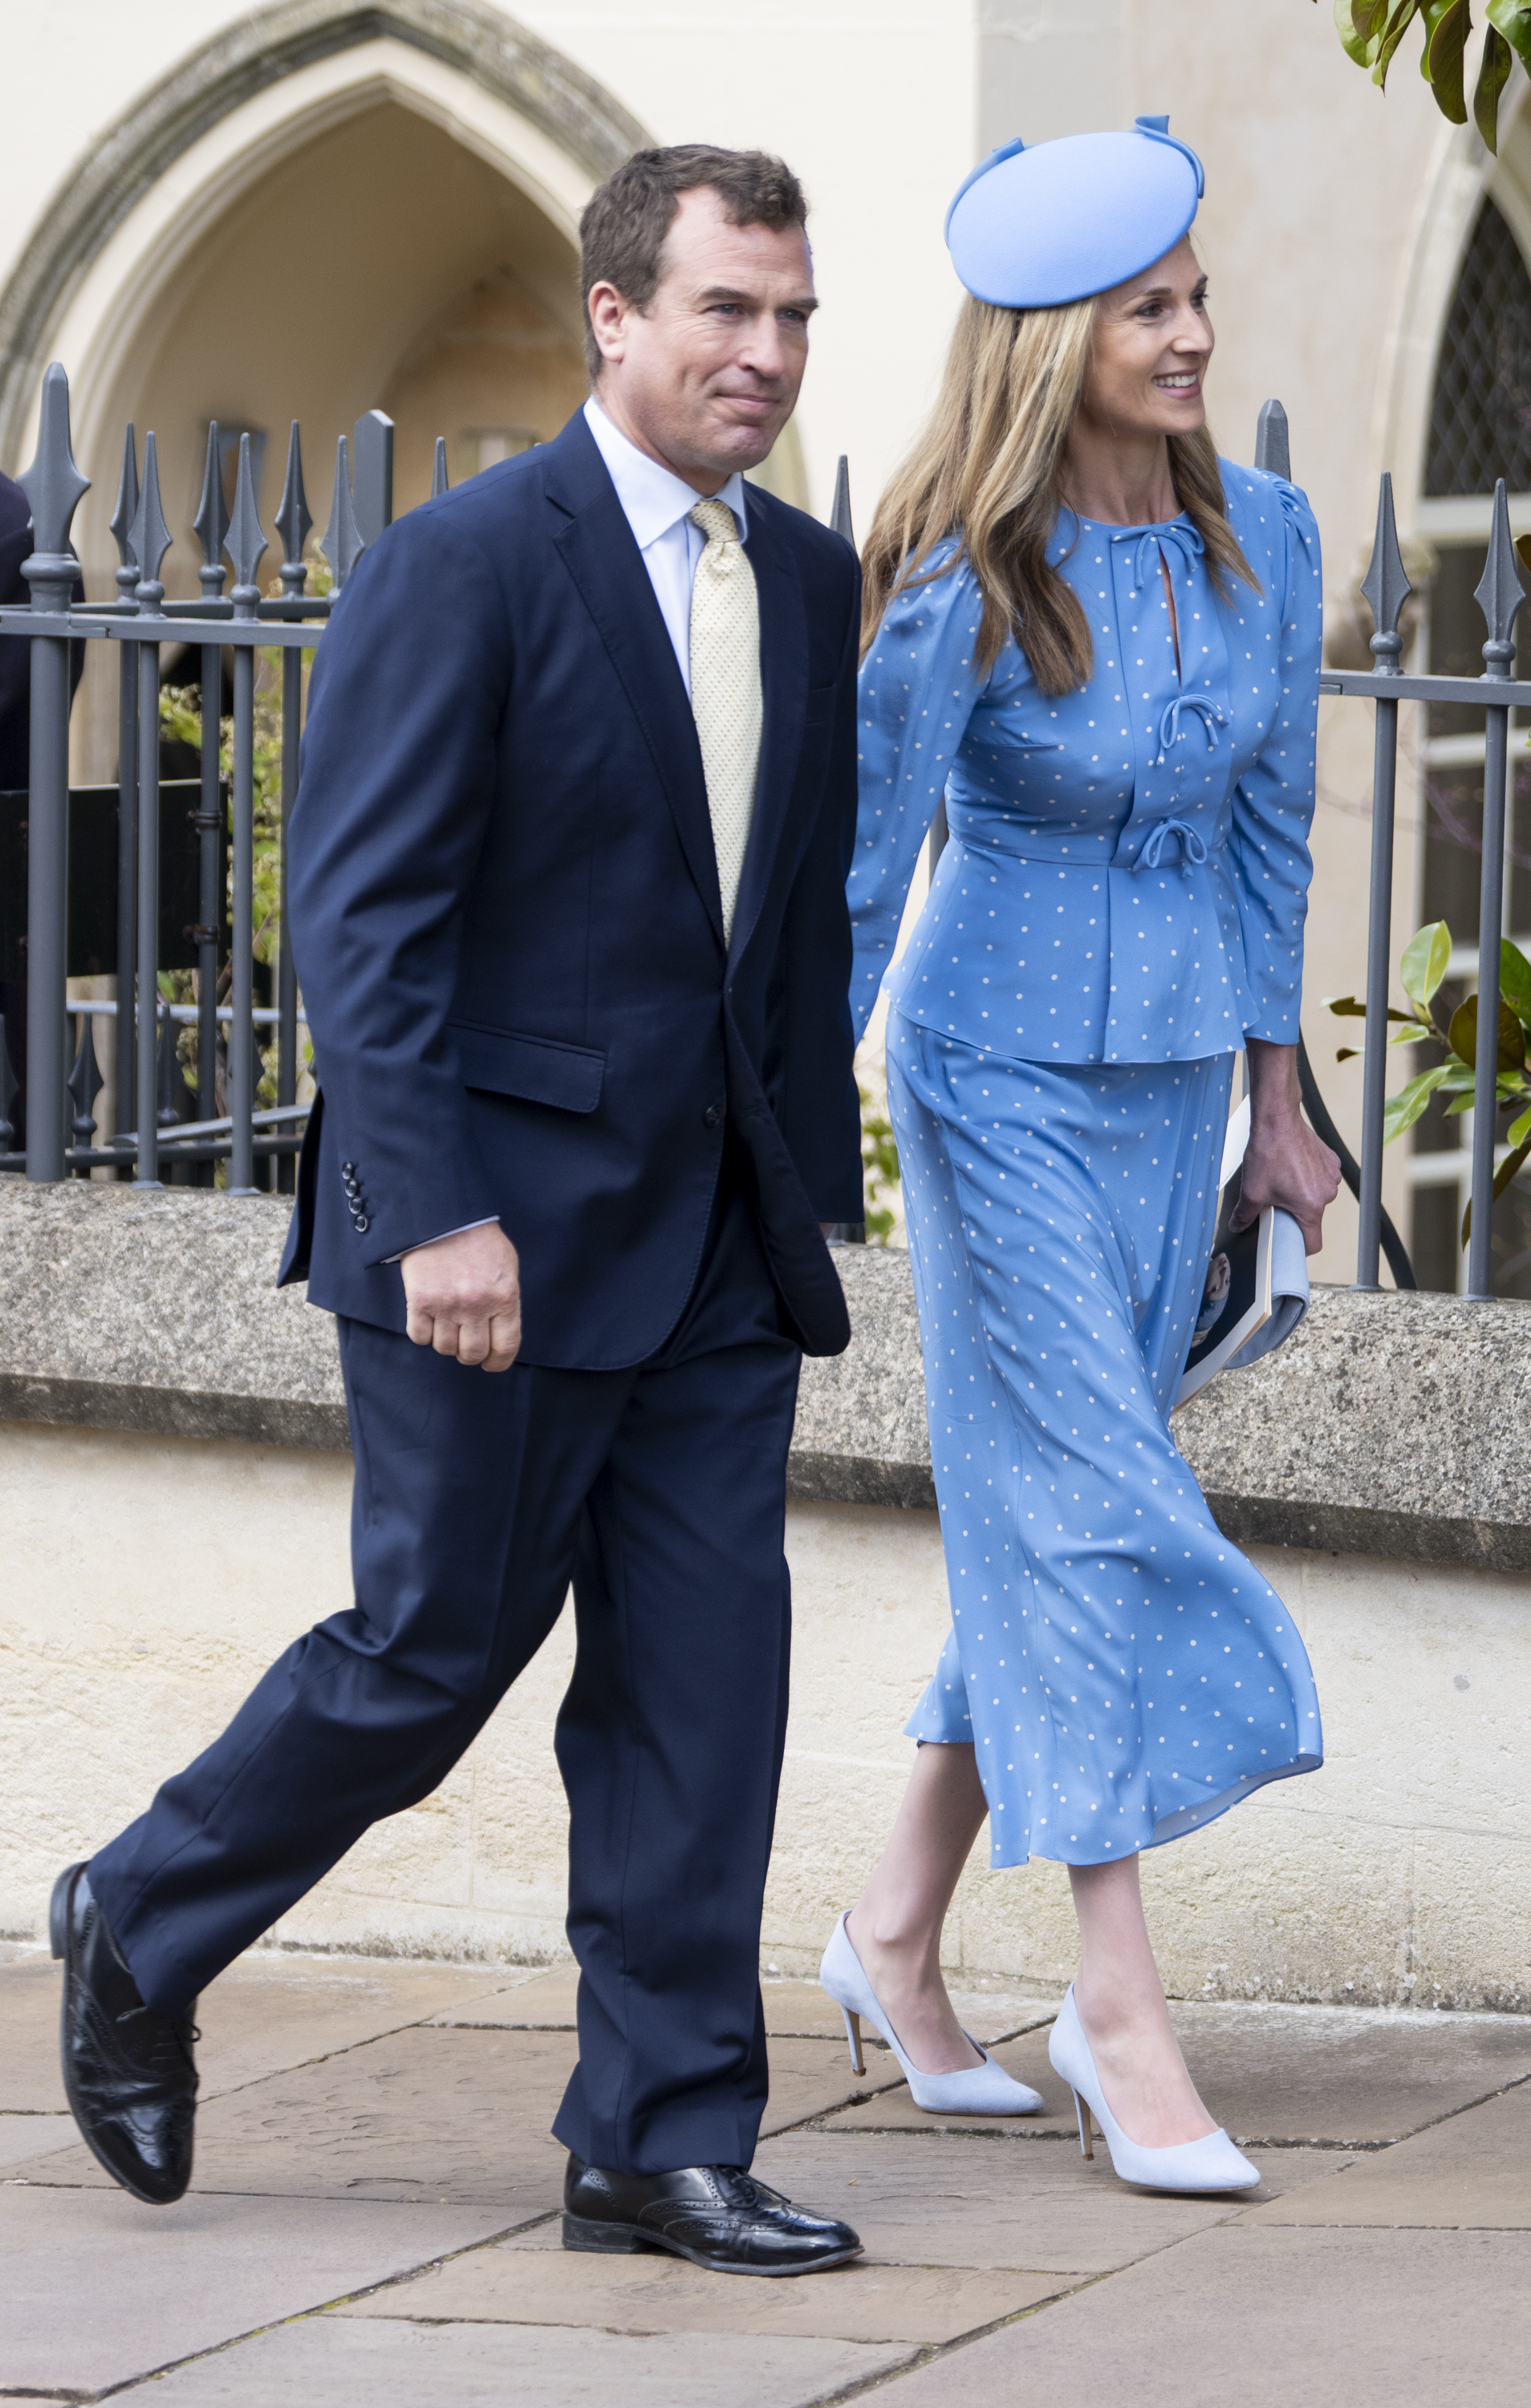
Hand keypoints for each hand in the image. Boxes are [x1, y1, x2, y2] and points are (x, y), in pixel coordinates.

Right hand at [399, 1222, 521, 1370]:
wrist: (444, 1214)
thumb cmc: (478, 1240)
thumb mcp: (506, 1268)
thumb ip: (505, 1302)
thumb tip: (500, 1335)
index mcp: (505, 1297)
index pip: (506, 1347)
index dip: (498, 1362)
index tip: (490, 1363)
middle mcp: (477, 1306)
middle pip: (472, 1353)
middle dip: (468, 1352)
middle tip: (464, 1340)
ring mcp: (447, 1305)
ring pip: (444, 1348)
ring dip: (445, 1340)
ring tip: (446, 1322)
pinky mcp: (420, 1300)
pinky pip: (419, 1336)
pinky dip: (422, 1332)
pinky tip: (427, 1317)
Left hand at [1228, 1040, 1340, 1254]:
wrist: (1278, 1119)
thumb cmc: (1268, 1153)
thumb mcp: (1251, 1191)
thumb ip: (1244, 1215)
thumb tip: (1238, 1226)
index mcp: (1311, 1207)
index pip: (1313, 1243)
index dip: (1298, 1248)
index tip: (1287, 1244)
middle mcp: (1327, 1193)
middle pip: (1312, 1217)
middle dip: (1294, 1214)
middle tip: (1274, 1204)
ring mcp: (1331, 1176)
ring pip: (1315, 1197)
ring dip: (1301, 1194)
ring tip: (1281, 1181)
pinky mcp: (1330, 1161)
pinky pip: (1320, 1178)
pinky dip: (1307, 1177)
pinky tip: (1290, 1166)